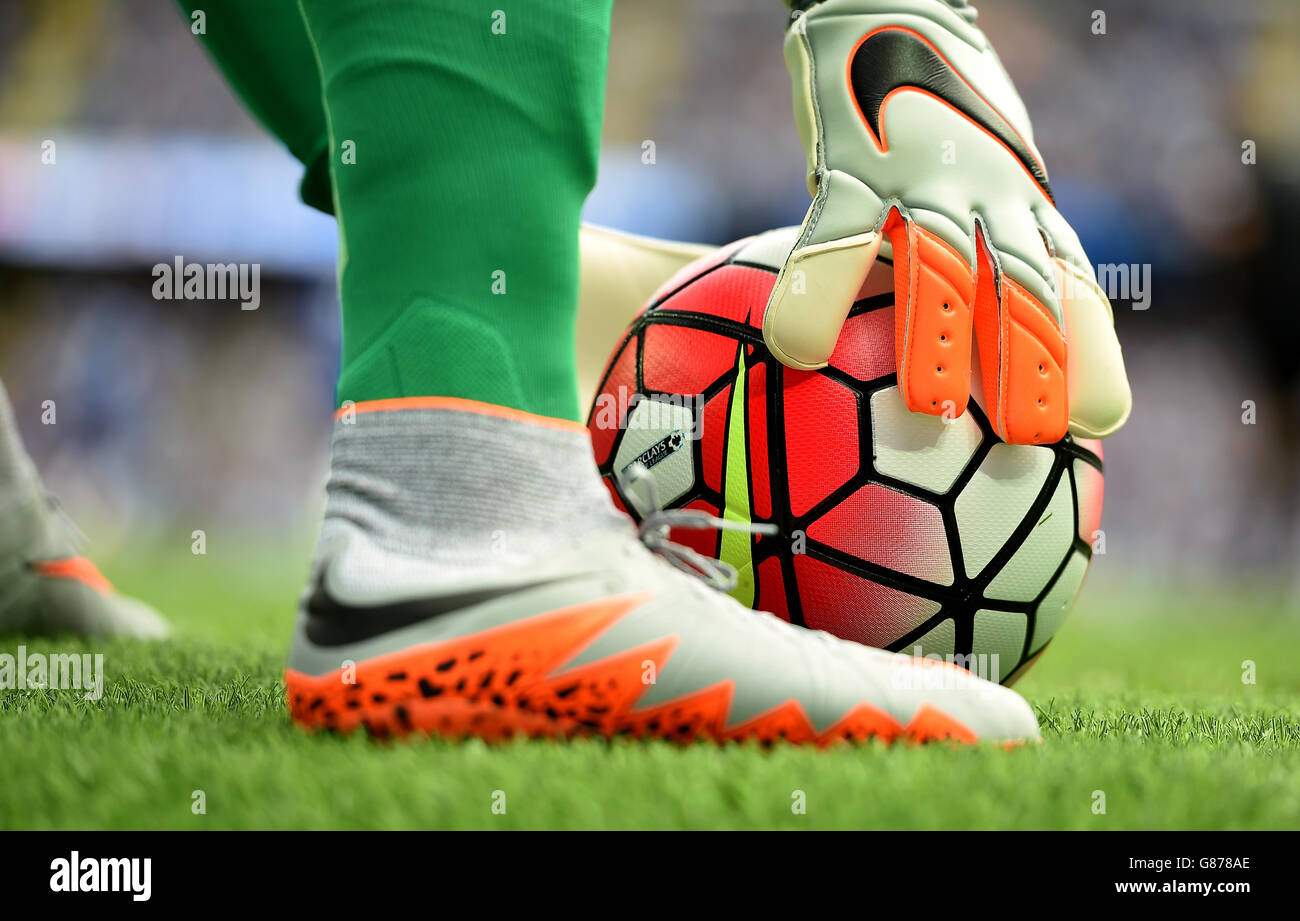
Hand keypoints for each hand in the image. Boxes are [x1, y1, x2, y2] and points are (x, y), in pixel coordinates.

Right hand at [764, 0, 1130, 443]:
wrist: (896, 2)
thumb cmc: (931, 104)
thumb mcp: (977, 166)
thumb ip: (976, 238)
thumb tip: (948, 338)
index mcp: (1023, 201)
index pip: (1071, 281)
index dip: (1088, 351)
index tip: (1097, 421)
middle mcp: (990, 192)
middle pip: (1027, 285)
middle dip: (1035, 361)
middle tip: (1035, 437)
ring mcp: (926, 176)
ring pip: (943, 264)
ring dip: (940, 339)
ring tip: (932, 411)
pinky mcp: (856, 162)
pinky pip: (833, 236)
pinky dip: (815, 293)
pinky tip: (792, 350)